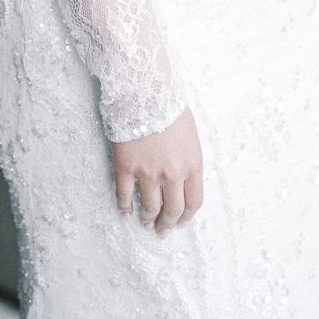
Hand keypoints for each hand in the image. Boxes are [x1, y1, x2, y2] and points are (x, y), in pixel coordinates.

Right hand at [113, 106, 202, 235]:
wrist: (143, 88)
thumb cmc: (167, 104)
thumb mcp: (190, 133)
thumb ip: (188, 157)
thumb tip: (183, 174)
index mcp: (192, 165)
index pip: (194, 203)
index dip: (186, 217)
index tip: (180, 222)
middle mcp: (172, 174)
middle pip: (173, 210)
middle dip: (168, 224)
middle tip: (162, 230)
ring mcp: (148, 172)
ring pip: (150, 207)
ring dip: (148, 219)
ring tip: (146, 222)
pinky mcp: (126, 166)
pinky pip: (124, 194)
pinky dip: (124, 206)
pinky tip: (125, 211)